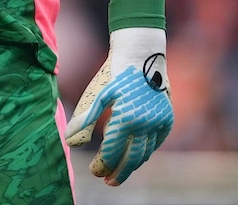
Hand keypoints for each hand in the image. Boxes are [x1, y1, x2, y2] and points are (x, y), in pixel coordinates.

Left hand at [65, 27, 172, 185]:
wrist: (142, 55)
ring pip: (145, 153)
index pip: (112, 152)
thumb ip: (84, 119)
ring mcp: (159, 123)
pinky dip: (146, 152)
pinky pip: (156, 142)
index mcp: (125, 119)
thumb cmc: (114, 73)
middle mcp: (145, 124)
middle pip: (131, 159)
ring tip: (120, 173)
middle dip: (118, 172)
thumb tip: (70, 141)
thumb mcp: (96, 94)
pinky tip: (136, 156)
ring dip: (132, 165)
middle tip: (108, 182)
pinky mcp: (167, 119)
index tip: (94, 172)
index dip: (102, 165)